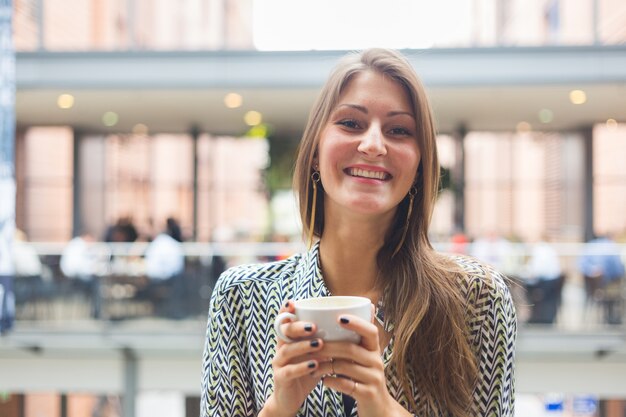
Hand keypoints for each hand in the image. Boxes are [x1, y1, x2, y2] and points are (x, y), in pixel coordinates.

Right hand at [260, 300, 326, 416]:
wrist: (291, 398)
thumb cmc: (308, 370)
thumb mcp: (317, 353)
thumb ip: (327, 339)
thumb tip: (350, 324)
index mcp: (290, 339)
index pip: (285, 320)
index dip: (286, 311)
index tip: (294, 303)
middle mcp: (281, 347)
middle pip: (284, 332)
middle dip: (298, 327)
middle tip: (314, 326)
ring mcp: (279, 363)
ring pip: (286, 350)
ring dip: (303, 346)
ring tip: (319, 344)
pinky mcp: (281, 378)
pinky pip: (289, 371)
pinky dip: (302, 367)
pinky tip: (314, 365)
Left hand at [314, 313, 410, 416]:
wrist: (378, 408)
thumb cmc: (365, 377)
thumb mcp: (365, 356)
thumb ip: (359, 336)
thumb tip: (367, 306)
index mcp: (374, 349)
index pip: (370, 331)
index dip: (356, 323)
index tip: (338, 318)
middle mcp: (377, 362)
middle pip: (351, 348)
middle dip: (328, 345)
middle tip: (311, 344)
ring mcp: (373, 378)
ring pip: (345, 367)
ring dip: (325, 365)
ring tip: (312, 365)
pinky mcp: (368, 394)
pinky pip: (346, 385)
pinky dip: (332, 381)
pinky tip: (323, 380)